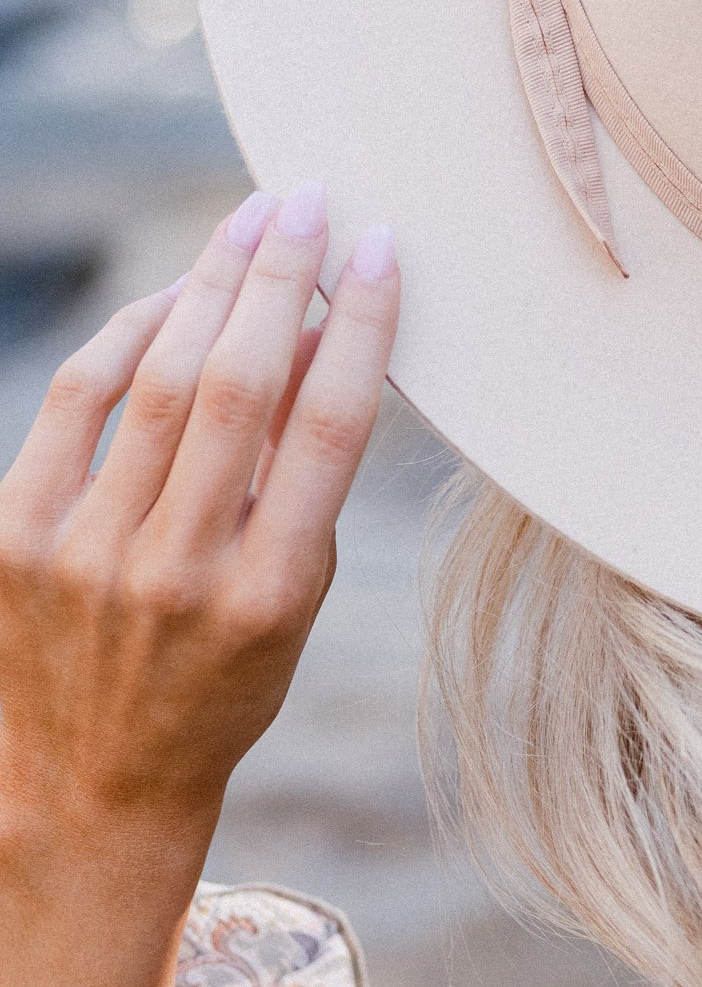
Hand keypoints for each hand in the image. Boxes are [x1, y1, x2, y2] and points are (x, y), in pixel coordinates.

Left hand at [0, 184, 398, 986]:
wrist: (91, 785)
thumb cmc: (218, 688)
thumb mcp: (292, 609)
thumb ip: (302, 488)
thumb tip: (318, 345)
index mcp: (269, 595)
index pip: (326, 429)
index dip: (359, 327)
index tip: (381, 252)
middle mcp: (178, 569)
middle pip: (238, 383)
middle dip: (278, 277)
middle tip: (306, 201)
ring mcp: (88, 551)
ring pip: (157, 378)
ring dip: (208, 284)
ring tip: (247, 224)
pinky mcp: (16, 536)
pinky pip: (76, 402)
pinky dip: (127, 337)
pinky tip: (169, 298)